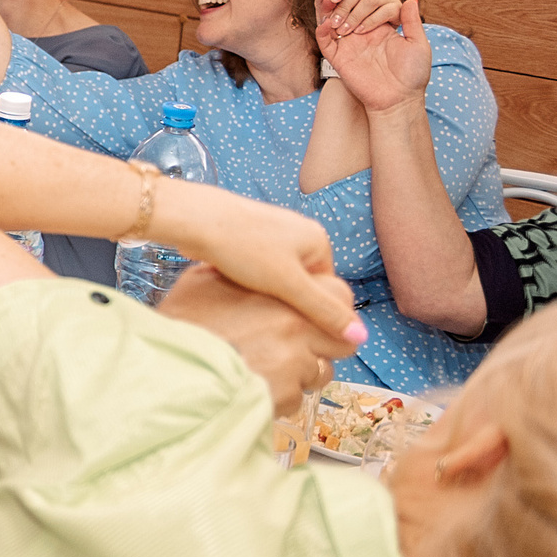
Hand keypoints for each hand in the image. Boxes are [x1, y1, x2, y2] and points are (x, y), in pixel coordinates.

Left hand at [146, 179, 360, 349]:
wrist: (194, 220)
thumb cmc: (243, 247)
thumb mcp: (289, 285)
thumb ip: (324, 311)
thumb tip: (361, 336)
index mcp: (318, 240)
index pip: (327, 289)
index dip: (309, 309)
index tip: (288, 319)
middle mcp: (298, 232)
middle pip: (301, 282)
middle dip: (284, 298)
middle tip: (264, 307)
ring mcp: (271, 232)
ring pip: (275, 276)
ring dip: (263, 290)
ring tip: (245, 294)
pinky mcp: (245, 235)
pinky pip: (255, 267)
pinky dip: (246, 279)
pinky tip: (231, 283)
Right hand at [157, 265, 351, 416]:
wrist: (169, 368)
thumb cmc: (181, 324)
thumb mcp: (202, 283)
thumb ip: (237, 278)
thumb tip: (251, 277)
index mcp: (279, 293)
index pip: (338, 295)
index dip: (331, 311)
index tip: (318, 321)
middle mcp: (294, 324)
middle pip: (342, 341)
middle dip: (325, 349)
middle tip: (300, 352)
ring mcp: (294, 360)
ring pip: (321, 372)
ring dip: (300, 375)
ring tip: (264, 372)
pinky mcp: (288, 393)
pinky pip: (297, 397)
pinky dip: (280, 397)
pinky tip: (252, 388)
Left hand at [317, 0, 400, 38]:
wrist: (364, 42)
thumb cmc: (343, 20)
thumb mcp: (329, 9)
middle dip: (344, 6)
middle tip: (334, 22)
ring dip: (355, 16)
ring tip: (344, 29)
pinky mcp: (397, 8)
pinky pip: (386, 11)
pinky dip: (370, 22)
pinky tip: (359, 30)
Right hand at [319, 0, 431, 115]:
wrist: (400, 100)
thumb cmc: (413, 74)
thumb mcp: (418, 44)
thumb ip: (412, 21)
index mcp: (378, 26)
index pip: (363, 0)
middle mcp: (359, 31)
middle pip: (342, 5)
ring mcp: (347, 44)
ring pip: (328, 18)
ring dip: (324, 2)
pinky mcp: (338, 58)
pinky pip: (325, 41)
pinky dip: (322, 29)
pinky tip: (325, 20)